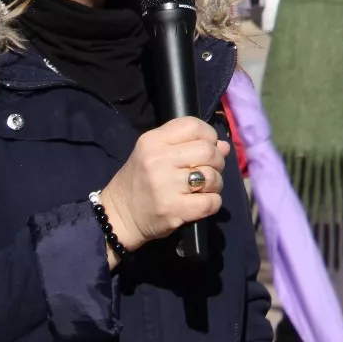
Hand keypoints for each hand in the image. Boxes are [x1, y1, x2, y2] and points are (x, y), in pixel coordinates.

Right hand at [98, 117, 228, 264]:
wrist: (119, 215)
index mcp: (152, 141)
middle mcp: (158, 160)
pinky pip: (211, 202)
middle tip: (208, 170)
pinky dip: (213, 202)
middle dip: (217, 161)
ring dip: (216, 183)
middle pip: (208, 151)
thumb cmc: (140, 180)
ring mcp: (166, 186)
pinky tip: (203, 203)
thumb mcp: (155, 153)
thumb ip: (187, 145)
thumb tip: (224, 146)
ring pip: (212, 176)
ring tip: (204, 188)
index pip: (194, 126)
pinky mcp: (174, 210)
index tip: (207, 147)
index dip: (209, 135)